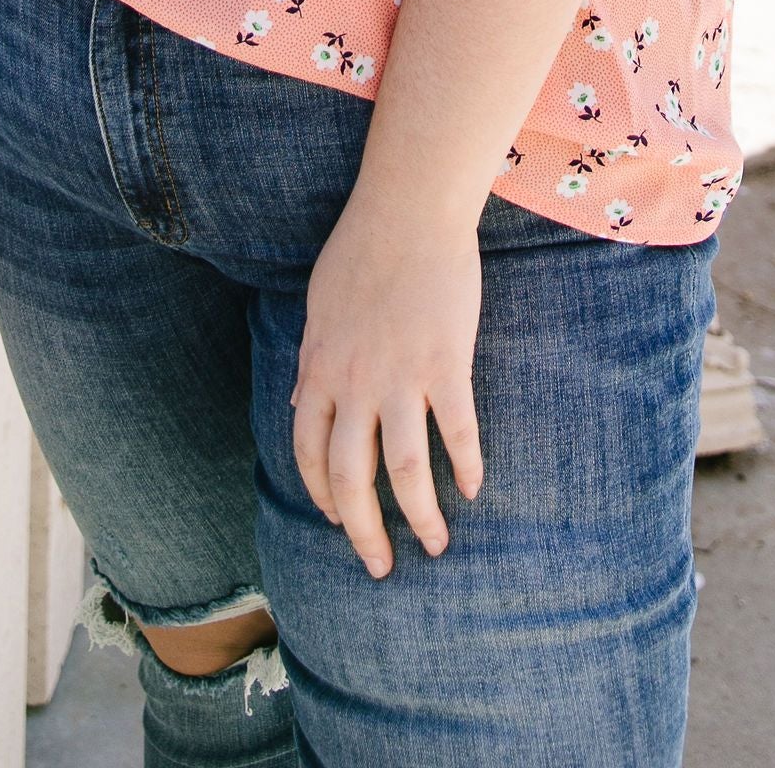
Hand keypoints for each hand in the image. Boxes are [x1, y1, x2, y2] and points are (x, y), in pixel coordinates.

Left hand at [291, 183, 485, 578]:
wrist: (408, 208)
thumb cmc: (361, 247)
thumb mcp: (317, 306)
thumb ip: (311, 362)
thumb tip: (301, 406)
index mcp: (321, 368)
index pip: (309, 453)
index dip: (322, 496)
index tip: (338, 522)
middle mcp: (356, 383)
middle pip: (353, 478)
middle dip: (364, 532)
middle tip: (380, 566)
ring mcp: (403, 377)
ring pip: (406, 471)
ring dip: (420, 518)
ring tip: (435, 544)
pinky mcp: (447, 364)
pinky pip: (458, 432)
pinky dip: (466, 467)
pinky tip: (473, 489)